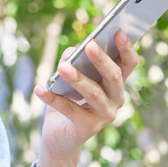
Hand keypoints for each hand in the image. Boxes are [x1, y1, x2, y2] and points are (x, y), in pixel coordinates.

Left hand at [33, 29, 139, 161]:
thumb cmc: (68, 98)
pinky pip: (70, 110)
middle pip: (114, 77)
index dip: (126, 48)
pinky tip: (39, 89)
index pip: (128, 64)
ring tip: (62, 66)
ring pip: (94, 93)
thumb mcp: (69, 76)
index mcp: (116, 83)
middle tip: (89, 44)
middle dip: (102, 60)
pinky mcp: (88, 128)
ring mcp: (105, 115)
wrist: (59, 135)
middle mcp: (116, 99)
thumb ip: (73, 61)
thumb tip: (71, 54)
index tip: (118, 31)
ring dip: (77, 78)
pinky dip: (53, 98)